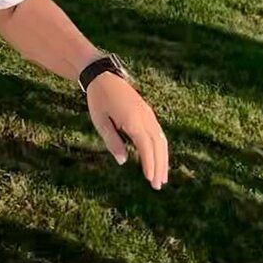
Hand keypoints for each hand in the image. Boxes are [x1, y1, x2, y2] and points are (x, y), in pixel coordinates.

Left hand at [86, 74, 168, 189]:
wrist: (103, 76)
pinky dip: (161, 148)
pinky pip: (159, 134)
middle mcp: (145, 118)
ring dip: (163, 160)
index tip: (151, 180)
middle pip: (158, 146)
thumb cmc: (99, 99)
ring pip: (161, 141)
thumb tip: (123, 161)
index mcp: (133, 120)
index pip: (146, 147)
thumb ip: (112, 141)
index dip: (149, 164)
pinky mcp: (148, 113)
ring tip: (162, 177)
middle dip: (159, 167)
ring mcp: (149, 115)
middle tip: (158, 186)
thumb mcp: (100, 121)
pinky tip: (160, 158)